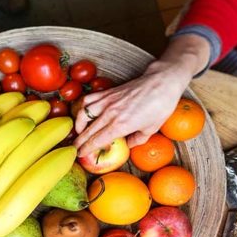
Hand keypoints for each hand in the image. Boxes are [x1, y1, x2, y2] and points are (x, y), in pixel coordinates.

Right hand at [73, 34, 210, 156]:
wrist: (161, 82)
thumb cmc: (160, 106)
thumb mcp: (151, 129)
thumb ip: (137, 139)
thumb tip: (127, 144)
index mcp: (121, 125)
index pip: (98, 140)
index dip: (87, 149)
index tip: (81, 155)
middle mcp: (111, 113)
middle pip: (88, 130)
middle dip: (79, 141)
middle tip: (74, 148)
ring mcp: (108, 100)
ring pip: (84, 113)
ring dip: (78, 124)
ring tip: (79, 131)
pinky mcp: (108, 91)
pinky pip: (89, 99)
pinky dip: (83, 107)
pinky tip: (85, 112)